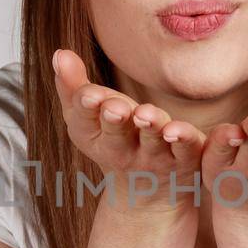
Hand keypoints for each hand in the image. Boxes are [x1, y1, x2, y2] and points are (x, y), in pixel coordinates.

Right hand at [51, 48, 209, 213]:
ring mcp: (154, 157)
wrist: (146, 193)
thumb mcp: (87, 118)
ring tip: (146, 116)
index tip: (89, 95)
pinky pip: (188, 148)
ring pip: (152, 141)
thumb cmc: (113, 139)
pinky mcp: (186, 159)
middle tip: (115, 109)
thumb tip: (59, 53)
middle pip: (116, 134)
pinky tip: (181, 130)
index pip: (85, 120)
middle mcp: (123, 150)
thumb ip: (72, 86)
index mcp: (95, 136)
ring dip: (151, 126)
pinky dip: (186, 138)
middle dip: (114, 119)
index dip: (86, 107)